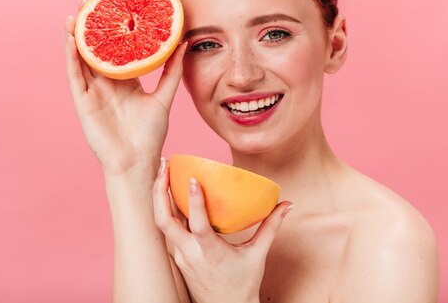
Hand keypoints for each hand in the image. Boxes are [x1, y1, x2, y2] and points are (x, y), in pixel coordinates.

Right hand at [64, 0, 187, 176]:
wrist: (137, 161)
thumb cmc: (150, 135)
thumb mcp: (163, 97)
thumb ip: (172, 71)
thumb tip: (184, 44)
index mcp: (124, 82)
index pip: (117, 50)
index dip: (115, 30)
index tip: (117, 7)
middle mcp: (106, 84)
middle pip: (97, 49)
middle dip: (93, 26)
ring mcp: (93, 91)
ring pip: (82, 57)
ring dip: (77, 35)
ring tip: (78, 11)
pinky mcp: (83, 101)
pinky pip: (75, 74)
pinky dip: (72, 55)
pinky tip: (71, 37)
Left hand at [153, 159, 293, 302]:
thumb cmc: (242, 283)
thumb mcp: (258, 255)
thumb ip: (271, 227)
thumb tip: (288, 204)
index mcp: (211, 253)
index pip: (198, 226)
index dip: (194, 202)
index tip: (192, 178)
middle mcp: (190, 253)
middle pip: (164, 221)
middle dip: (160, 190)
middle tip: (165, 164)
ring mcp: (179, 255)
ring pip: (161, 223)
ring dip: (159, 196)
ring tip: (163, 170)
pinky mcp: (176, 254)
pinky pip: (167, 228)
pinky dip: (165, 207)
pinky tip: (168, 190)